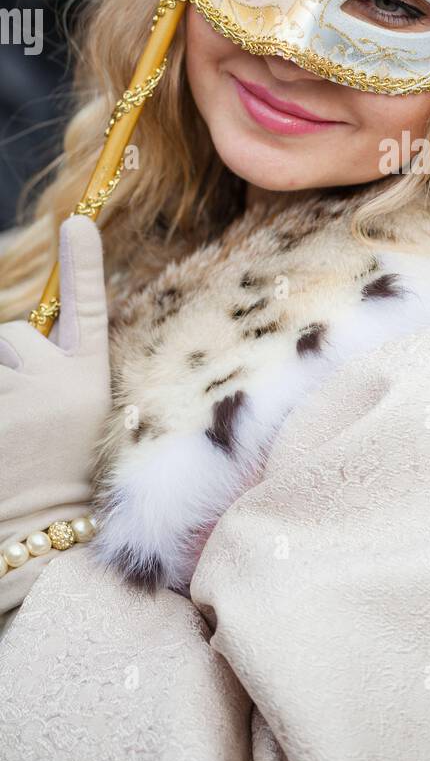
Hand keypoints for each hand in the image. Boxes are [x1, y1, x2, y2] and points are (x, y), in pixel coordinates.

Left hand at [0, 215, 110, 611]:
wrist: (39, 538)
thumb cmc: (59, 474)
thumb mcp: (75, 416)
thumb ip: (54, 369)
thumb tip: (23, 331)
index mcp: (89, 384)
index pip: (89, 310)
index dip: (84, 265)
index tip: (80, 222)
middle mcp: (56, 386)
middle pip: (14, 336)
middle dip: (11, 365)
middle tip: (21, 420)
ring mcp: (15, 402)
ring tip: (8, 434)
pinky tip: (3, 434)